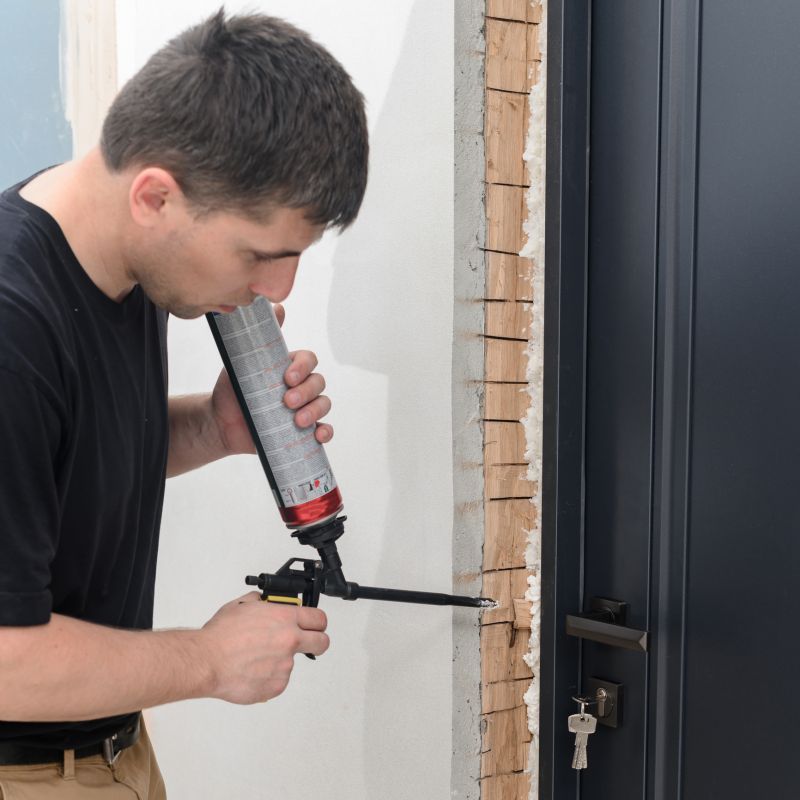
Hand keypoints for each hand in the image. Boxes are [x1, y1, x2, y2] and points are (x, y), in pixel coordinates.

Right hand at [200, 592, 328, 703]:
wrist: (206, 661)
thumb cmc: (220, 635)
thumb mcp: (243, 605)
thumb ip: (262, 603)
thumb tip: (265, 603)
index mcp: (285, 618)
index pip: (319, 619)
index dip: (318, 622)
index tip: (316, 625)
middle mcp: (290, 641)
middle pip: (322, 642)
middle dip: (316, 641)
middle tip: (306, 642)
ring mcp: (285, 666)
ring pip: (291, 663)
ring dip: (279, 661)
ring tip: (255, 658)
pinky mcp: (276, 686)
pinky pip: (278, 681)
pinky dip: (268, 677)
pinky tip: (252, 670)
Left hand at [211, 303, 333, 455]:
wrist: (221, 422)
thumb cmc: (234, 389)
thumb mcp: (243, 361)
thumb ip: (261, 337)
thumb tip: (278, 306)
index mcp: (290, 367)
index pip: (309, 359)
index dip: (302, 367)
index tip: (287, 377)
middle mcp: (301, 386)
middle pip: (318, 382)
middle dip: (306, 391)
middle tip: (287, 401)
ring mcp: (304, 408)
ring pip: (323, 404)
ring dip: (315, 411)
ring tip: (297, 421)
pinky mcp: (302, 431)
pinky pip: (324, 430)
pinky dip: (325, 433)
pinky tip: (317, 436)